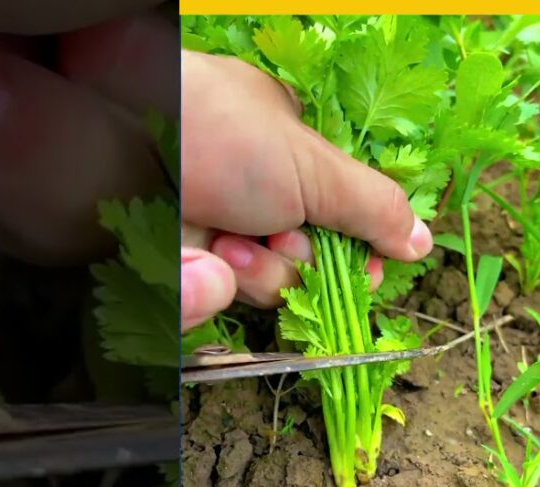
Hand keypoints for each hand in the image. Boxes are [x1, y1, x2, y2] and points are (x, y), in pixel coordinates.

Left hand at [178, 50, 435, 329]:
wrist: (115, 131)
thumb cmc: (223, 131)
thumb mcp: (311, 166)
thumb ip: (371, 208)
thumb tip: (424, 242)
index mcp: (285, 158)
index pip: (337, 222)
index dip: (356, 258)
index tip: (370, 277)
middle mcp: (246, 195)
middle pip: (298, 266)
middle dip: (292, 262)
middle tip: (275, 237)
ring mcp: (204, 227)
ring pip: (252, 289)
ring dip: (251, 273)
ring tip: (227, 241)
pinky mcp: (160, 261)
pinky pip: (200, 303)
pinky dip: (205, 292)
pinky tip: (201, 264)